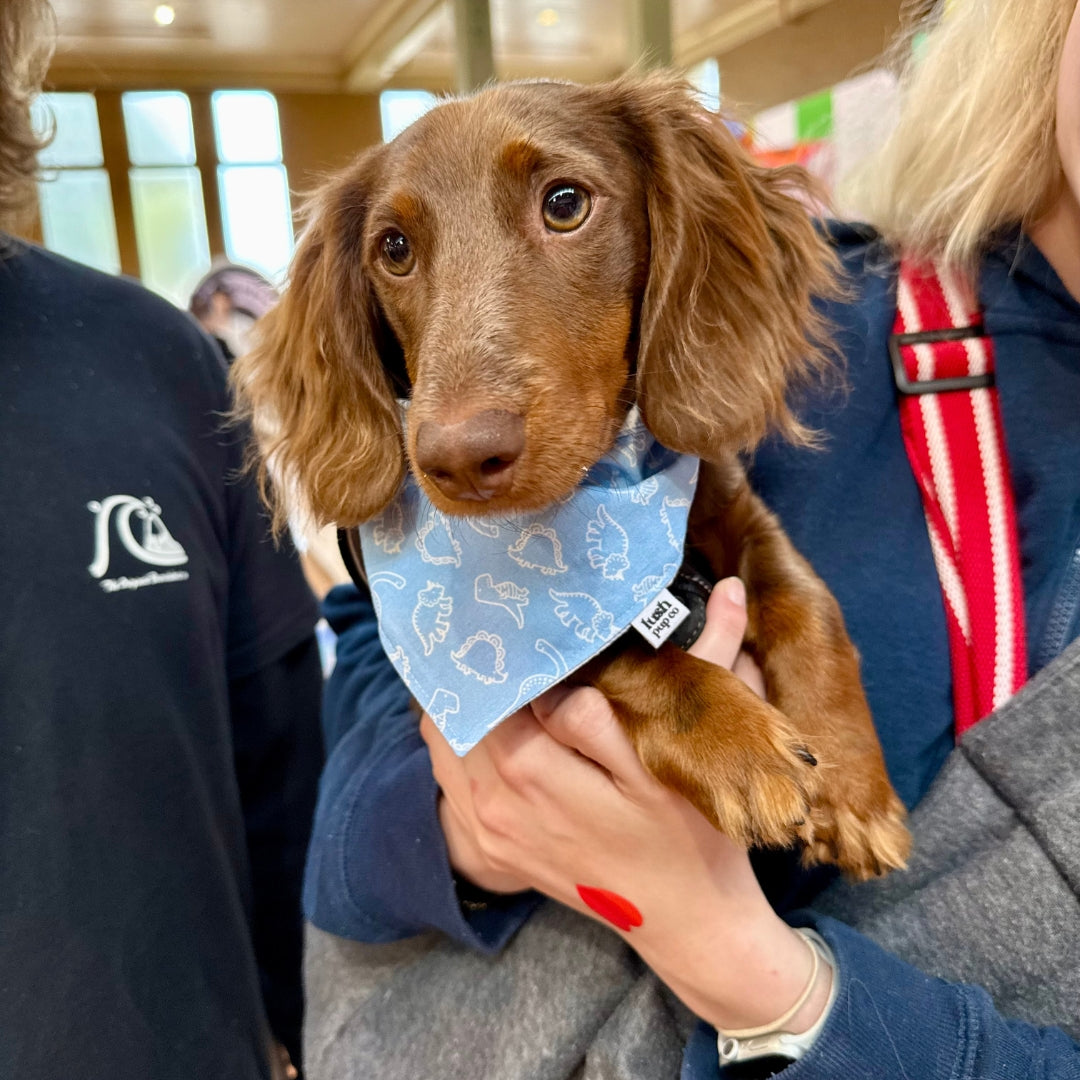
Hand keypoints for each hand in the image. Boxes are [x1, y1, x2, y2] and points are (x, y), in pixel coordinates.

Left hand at [421, 578, 826, 1032]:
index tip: (527, 612)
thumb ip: (691, 672)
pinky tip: (496, 719)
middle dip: (479, 665)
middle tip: (509, 626)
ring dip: (466, 700)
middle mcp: (495, 802)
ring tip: (499, 665)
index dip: (511, 645)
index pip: (492, 681)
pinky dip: (461, 741)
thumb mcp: (686, 755)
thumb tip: (724, 591)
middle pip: (455, 705)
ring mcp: (487, 829)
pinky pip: (449, 776)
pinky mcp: (490, 845)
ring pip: (443, 738)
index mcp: (532, 771)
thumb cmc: (691, 838)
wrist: (687, 924)